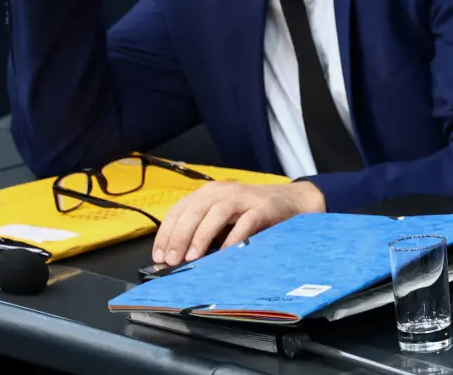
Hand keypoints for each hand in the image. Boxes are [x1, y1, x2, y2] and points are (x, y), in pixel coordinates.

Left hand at [151, 181, 325, 266]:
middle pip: (195, 210)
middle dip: (179, 236)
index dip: (166, 233)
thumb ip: (203, 229)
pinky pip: (246, 222)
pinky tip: (225, 253)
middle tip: (172, 260)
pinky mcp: (264, 207)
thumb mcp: (224, 217)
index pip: (180, 210)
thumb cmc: (253, 213)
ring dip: (201, 236)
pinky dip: (233, 238)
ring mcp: (245, 198)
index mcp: (209, 192)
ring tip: (192, 257)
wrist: (292, 201)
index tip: (160, 256)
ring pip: (216, 212)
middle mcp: (224, 191)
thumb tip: (177, 256)